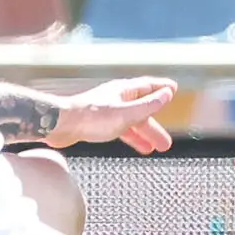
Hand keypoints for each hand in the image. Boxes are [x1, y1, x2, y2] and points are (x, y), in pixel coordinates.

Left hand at [47, 75, 175, 153]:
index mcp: (124, 91)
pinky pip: (120, 129)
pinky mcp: (97, 123)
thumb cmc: (91, 117)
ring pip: (131, 122)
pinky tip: (136, 146)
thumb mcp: (127, 113)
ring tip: (156, 148)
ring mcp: (107, 110)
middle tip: (167, 141)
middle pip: (142, 109)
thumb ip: (148, 105)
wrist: (61, 125)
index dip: (162, 87)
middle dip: (155, 125)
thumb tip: (167, 93)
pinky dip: (131, 138)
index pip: (148, 86)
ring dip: (145, 134)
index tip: (173, 88)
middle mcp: (116, 98)